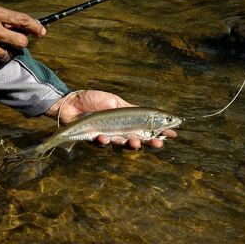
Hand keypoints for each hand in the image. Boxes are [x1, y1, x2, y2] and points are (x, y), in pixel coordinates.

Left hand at [45, 90, 176, 149]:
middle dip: (150, 142)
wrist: (71, 103)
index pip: (146, 126)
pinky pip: (103, 143)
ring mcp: (108, 135)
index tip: (173, 133)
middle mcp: (119, 129)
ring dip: (130, 144)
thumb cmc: (92, 99)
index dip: (159, 131)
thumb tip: (148, 114)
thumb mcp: (114, 101)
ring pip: (123, 144)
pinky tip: (104, 137)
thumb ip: (130, 109)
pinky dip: (104, 141)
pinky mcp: (95, 139)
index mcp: (126, 118)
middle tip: (159, 143)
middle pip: (139, 138)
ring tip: (134, 142)